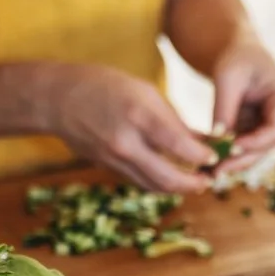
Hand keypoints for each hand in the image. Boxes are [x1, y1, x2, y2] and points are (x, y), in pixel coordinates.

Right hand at [49, 64, 217, 192]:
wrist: (59, 99)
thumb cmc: (107, 86)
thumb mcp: (146, 92)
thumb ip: (175, 120)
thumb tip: (204, 140)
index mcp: (139, 115)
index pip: (179, 145)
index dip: (203, 156)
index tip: (215, 156)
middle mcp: (126, 142)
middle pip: (168, 178)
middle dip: (194, 184)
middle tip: (209, 180)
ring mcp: (114, 159)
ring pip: (154, 186)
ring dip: (178, 188)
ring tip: (195, 183)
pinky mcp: (107, 168)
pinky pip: (140, 181)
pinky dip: (159, 183)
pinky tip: (171, 178)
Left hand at [210, 38, 274, 172]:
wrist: (240, 55)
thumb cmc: (238, 59)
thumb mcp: (228, 77)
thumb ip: (225, 107)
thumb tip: (218, 139)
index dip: (255, 142)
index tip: (231, 148)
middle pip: (266, 147)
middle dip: (241, 160)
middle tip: (216, 171)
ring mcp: (273, 130)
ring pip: (255, 154)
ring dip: (233, 164)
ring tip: (208, 172)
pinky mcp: (257, 135)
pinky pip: (244, 151)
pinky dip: (227, 158)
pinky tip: (208, 166)